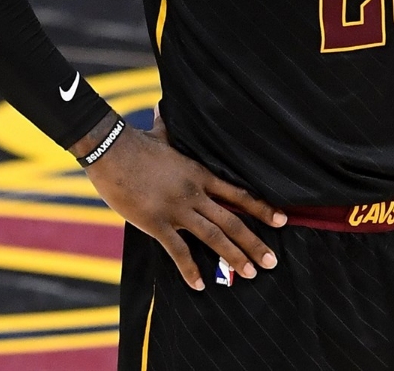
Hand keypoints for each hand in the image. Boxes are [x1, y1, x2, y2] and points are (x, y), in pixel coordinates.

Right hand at [79, 112, 286, 290]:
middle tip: (272, 262)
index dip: (261, 208)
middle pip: (232, 220)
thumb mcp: (160, 133)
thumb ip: (168, 128)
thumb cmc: (135, 142)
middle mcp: (195, 193)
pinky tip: (200, 286)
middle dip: (254, 243)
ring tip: (251, 274)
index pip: (238, 194)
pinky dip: (191, 270)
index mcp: (200, 174)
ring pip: (214, 237)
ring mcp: (177, 209)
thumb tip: (163, 106)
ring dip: (234, 257)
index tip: (282, 221)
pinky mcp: (156, 222)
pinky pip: (178, 251)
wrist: (111, 149)